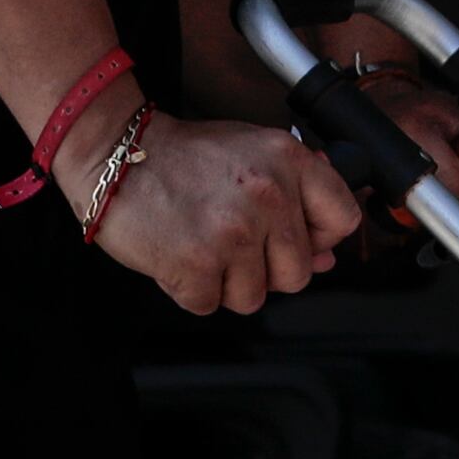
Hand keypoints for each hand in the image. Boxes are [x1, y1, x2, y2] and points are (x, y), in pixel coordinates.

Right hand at [76, 111, 360, 314]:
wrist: (115, 153)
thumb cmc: (183, 157)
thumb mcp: (251, 154)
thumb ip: (295, 200)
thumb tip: (325, 258)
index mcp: (289, 161)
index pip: (344, 219)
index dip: (321, 238)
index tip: (295, 238)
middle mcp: (268, 195)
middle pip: (298, 273)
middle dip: (265, 269)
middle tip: (231, 241)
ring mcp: (232, 232)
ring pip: (254, 297)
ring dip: (225, 282)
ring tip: (202, 244)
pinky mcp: (196, 264)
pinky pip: (209, 304)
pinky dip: (190, 289)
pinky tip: (178, 254)